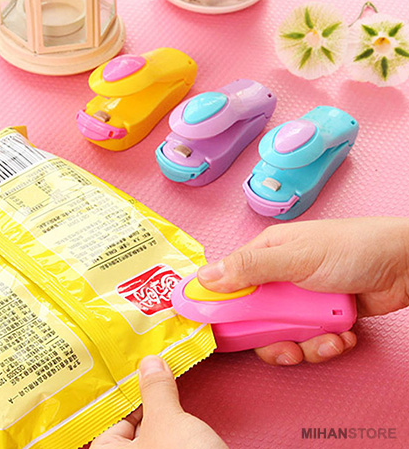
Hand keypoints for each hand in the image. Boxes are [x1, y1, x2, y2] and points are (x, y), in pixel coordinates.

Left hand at [91, 355, 227, 448]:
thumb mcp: (168, 422)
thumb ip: (155, 390)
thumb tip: (149, 364)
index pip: (110, 419)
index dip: (126, 391)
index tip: (139, 368)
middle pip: (132, 424)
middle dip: (146, 398)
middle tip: (155, 369)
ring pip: (152, 433)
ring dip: (162, 409)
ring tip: (168, 380)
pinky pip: (167, 440)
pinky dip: (174, 424)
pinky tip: (181, 409)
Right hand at [198, 217, 408, 364]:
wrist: (402, 266)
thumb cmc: (351, 249)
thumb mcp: (297, 258)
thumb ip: (250, 268)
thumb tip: (205, 277)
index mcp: (265, 255)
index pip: (228, 281)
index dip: (219, 305)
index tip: (216, 328)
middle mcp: (278, 278)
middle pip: (254, 318)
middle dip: (271, 338)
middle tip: (286, 346)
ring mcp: (298, 300)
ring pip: (281, 334)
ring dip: (305, 344)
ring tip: (327, 338)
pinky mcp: (318, 317)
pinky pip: (307, 340)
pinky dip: (324, 344)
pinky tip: (341, 336)